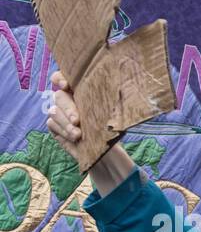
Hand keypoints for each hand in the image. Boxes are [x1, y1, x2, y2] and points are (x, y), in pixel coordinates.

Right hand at [45, 71, 134, 193]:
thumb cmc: (111, 130)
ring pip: (54, 111)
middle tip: (77, 120)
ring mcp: (59, 112)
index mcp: (80, 91)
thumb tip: (117, 89)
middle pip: (59, 96)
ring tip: (78, 135)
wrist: (107, 153)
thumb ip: (108, 101)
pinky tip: (74, 138)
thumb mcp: (113, 115)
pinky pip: (53, 124)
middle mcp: (67, 99)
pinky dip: (63, 131)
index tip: (66, 85)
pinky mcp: (54, 126)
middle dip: (68, 108)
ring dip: (66, 123)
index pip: (64, 78)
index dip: (60, 78)